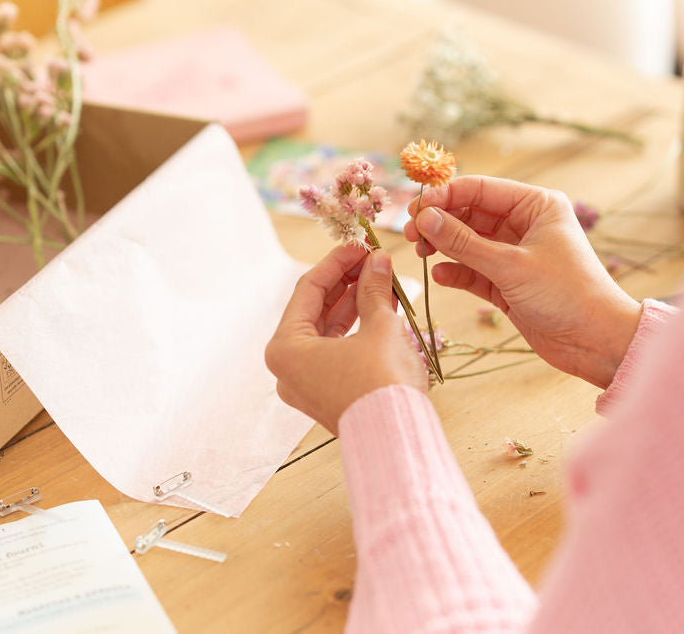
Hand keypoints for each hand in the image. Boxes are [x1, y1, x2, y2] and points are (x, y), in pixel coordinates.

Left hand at [265, 246, 427, 434]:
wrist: (397, 439)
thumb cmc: (381, 383)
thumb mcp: (380, 327)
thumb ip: (374, 290)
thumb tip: (377, 261)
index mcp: (285, 348)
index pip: (308, 289)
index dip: (337, 262)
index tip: (360, 245)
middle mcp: (288, 368)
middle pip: (316, 310)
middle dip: (347, 283)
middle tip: (373, 260)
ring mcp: (307, 384)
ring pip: (328, 331)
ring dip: (355, 304)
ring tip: (382, 280)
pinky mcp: (328, 395)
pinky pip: (338, 351)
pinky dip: (357, 330)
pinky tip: (381, 308)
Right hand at [404, 175, 640, 388]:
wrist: (596, 342)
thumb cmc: (567, 294)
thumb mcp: (511, 265)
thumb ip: (464, 242)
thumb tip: (425, 218)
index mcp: (536, 205)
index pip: (480, 189)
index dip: (445, 196)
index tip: (414, 209)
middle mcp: (525, 225)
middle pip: (470, 214)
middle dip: (440, 222)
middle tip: (411, 234)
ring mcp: (516, 255)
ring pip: (469, 243)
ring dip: (445, 247)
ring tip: (422, 253)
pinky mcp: (508, 283)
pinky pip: (474, 270)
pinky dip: (457, 272)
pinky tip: (440, 276)